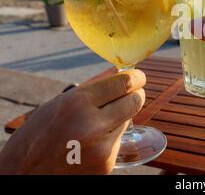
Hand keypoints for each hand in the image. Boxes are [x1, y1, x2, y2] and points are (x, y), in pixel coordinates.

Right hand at [0, 70, 145, 174]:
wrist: (22, 175)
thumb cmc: (37, 135)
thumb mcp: (59, 103)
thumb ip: (92, 89)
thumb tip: (119, 73)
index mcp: (77, 103)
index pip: (124, 82)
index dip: (136, 77)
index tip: (138, 77)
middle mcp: (92, 124)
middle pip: (135, 100)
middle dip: (134, 95)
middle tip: (131, 94)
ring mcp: (101, 147)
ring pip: (128, 120)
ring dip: (119, 117)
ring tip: (96, 123)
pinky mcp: (106, 164)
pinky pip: (118, 141)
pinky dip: (110, 137)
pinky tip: (91, 142)